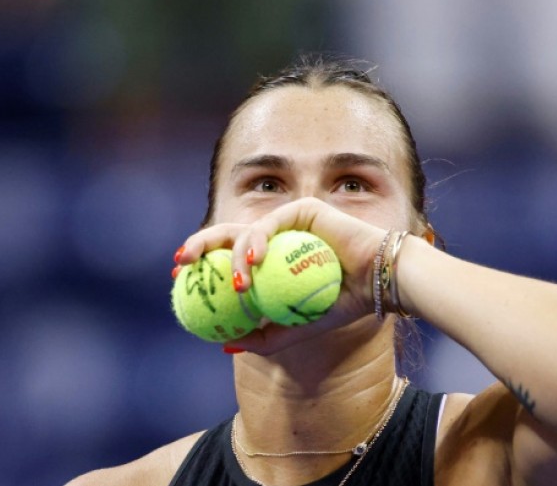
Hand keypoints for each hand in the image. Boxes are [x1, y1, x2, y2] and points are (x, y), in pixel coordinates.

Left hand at [174, 197, 390, 354]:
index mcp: (271, 259)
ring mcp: (288, 222)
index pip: (227, 258)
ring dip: (233, 258)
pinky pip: (271, 223)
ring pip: (245, 231)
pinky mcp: (302, 209)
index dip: (201, 265)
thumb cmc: (342, 304)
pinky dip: (257, 239)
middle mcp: (276, 237)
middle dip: (197, 245)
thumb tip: (225, 346)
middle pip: (226, 235)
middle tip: (181, 265)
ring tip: (237, 284)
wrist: (377, 284)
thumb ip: (265, 337)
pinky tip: (253, 259)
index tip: (180, 280)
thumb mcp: (297, 327)